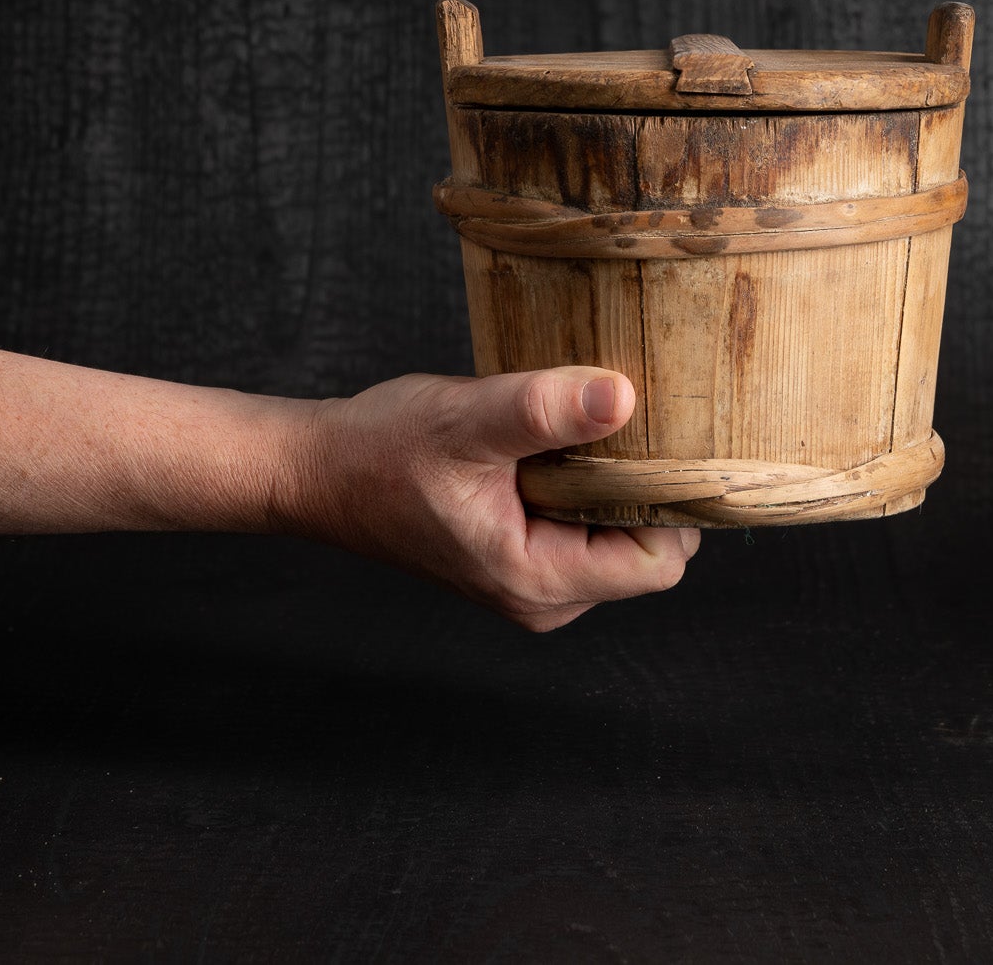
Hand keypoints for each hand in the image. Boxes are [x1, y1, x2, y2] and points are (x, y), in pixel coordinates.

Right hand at [275, 367, 700, 631]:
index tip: (661, 437)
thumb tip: (623, 397)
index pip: (660, 561)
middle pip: (648, 548)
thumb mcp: (467, 420)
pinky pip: (587, 525)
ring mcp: (534, 580)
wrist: (320, 469)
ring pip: (619, 535)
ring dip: (615, 480)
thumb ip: (544, 411)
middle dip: (647, 486)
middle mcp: (544, 596)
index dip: (672, 501)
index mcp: (538, 580)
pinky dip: (587, 481)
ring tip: (583, 427)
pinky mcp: (524, 555)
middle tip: (627, 419)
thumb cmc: (382, 450)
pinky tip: (563, 439)